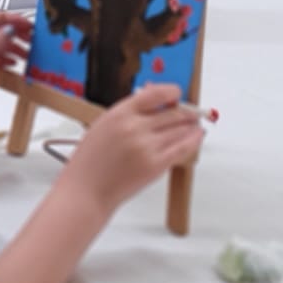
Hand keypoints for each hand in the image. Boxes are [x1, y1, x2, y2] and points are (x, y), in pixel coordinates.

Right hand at [62, 84, 205, 209]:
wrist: (86, 191)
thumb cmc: (89, 162)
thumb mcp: (102, 126)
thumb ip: (128, 114)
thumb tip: (153, 104)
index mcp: (119, 113)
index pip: (155, 93)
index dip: (172, 92)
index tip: (177, 94)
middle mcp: (135, 127)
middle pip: (173, 112)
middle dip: (187, 112)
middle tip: (193, 112)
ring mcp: (147, 147)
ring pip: (181, 129)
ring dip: (192, 125)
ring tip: (196, 124)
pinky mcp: (156, 165)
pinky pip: (182, 148)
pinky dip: (194, 141)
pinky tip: (197, 136)